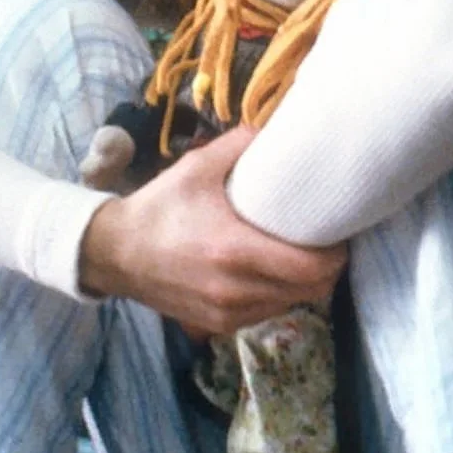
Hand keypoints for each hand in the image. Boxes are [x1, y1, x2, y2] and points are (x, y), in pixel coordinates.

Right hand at [78, 124, 346, 335]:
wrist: (115, 253)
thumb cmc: (160, 207)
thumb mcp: (197, 167)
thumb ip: (239, 144)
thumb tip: (275, 126)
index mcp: (235, 250)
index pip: (312, 268)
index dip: (335, 254)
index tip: (337, 233)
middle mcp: (237, 289)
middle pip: (311, 291)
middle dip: (326, 269)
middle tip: (325, 244)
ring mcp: (229, 312)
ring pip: (291, 304)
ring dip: (303, 284)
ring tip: (300, 257)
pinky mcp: (219, 325)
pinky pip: (267, 313)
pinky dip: (278, 296)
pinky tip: (270, 274)